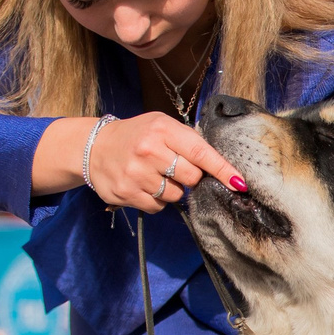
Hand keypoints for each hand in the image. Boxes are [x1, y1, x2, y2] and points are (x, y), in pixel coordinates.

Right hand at [84, 111, 243, 211]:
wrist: (94, 147)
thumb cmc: (137, 136)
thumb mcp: (161, 127)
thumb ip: (188, 142)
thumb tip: (222, 169)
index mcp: (162, 129)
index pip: (200, 152)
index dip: (222, 170)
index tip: (239, 183)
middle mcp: (149, 150)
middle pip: (191, 178)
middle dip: (189, 177)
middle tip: (173, 167)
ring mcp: (136, 173)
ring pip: (175, 195)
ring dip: (171, 190)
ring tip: (153, 175)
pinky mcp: (126, 192)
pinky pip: (157, 207)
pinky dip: (156, 201)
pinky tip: (143, 186)